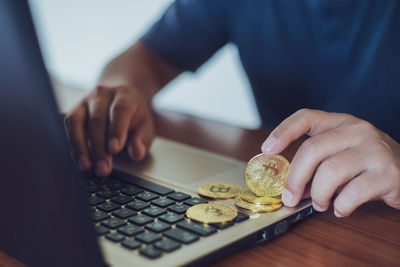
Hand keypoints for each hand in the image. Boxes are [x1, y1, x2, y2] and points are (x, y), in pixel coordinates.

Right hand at [64, 85, 153, 176]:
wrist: (121, 96)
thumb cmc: (134, 114)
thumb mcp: (146, 126)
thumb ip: (142, 140)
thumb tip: (136, 153)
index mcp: (124, 95)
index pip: (119, 111)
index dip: (116, 130)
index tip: (114, 149)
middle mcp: (102, 94)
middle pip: (97, 119)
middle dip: (99, 147)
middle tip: (103, 168)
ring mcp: (84, 101)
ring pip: (76, 121)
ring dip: (80, 146)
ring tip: (87, 166)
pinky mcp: (73, 110)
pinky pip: (67, 126)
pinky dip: (72, 145)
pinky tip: (79, 160)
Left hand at [261, 109, 399, 216]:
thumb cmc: (367, 163)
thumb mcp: (342, 151)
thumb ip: (318, 161)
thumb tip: (289, 186)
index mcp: (341, 122)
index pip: (306, 117)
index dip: (283, 131)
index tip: (266, 150)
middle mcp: (357, 130)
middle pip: (312, 149)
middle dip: (295, 178)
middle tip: (290, 197)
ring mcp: (374, 150)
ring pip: (330, 172)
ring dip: (318, 194)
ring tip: (321, 204)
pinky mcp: (388, 173)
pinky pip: (352, 193)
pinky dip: (340, 206)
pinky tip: (341, 208)